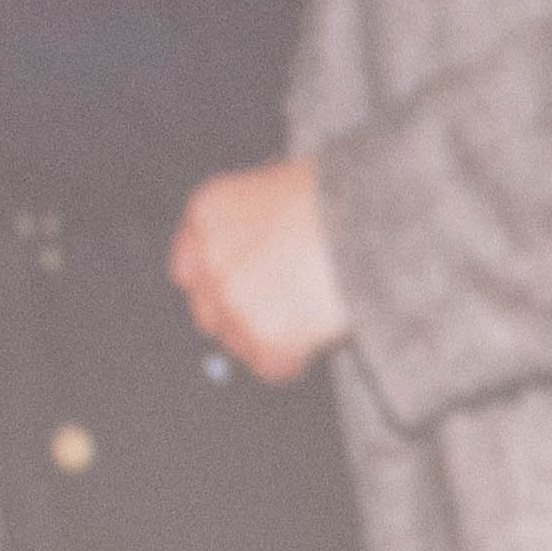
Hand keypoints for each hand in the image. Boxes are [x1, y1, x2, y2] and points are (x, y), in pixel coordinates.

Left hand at [173, 154, 351, 380]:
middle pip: (208, 312)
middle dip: (237, 318)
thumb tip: (261, 251)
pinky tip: (313, 342)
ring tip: (305, 323)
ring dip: (265, 340)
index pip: (187, 266)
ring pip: (238, 343)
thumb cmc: (335, 194)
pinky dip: (291, 361)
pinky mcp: (263, 336)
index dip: (212, 285)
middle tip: (275, 315)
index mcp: (209, 212)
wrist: (364, 219)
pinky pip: (270, 366)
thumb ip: (254, 222)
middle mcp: (211, 258)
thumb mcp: (278, 184)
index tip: (232, 294)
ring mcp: (234, 301)